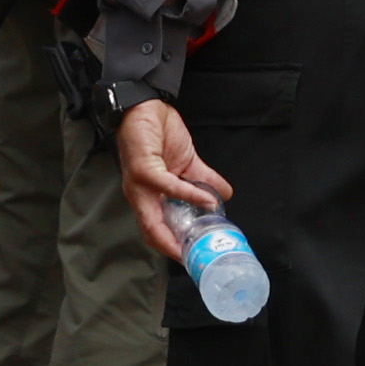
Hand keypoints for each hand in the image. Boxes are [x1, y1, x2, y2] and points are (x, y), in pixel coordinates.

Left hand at [116, 95, 232, 260]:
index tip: (192, 259)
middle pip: (150, 232)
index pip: (155, 230)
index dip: (171, 247)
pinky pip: (167, 186)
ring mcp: (139, 184)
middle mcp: (139, 195)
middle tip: (194, 259)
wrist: (146, 106)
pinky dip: (188, 194)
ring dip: (177, 231)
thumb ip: (204, 180)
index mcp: (148, 197)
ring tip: (200, 237)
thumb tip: (225, 195)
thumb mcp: (187, 162)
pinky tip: (206, 199)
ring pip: (153, 217)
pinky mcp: (144, 168)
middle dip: (171, 249)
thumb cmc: (159, 133)